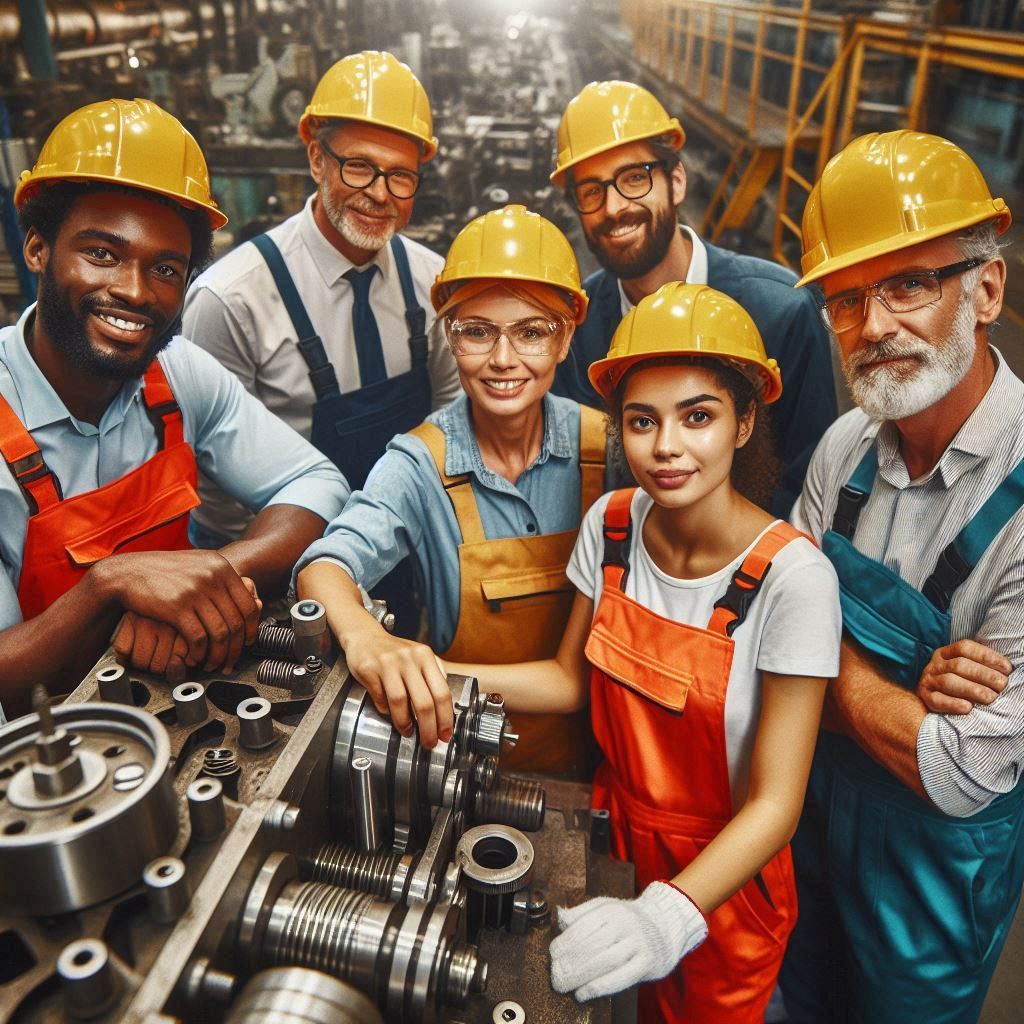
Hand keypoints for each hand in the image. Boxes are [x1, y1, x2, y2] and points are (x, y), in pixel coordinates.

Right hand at [111, 579, 262, 680]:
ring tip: (214, 664)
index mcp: (221, 567)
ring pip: (221, 633)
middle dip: (237, 648)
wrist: (129, 572)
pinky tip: (196, 658)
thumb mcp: (198, 565)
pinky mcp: (177, 607)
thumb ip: (220, 579)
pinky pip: (199, 638)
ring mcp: (195, 592)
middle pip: (237, 622)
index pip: (249, 604)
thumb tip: (248, 597)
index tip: (247, 642)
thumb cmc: (163, 572)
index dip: (251, 628)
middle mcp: (213, 578)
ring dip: (219, 655)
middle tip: (232, 661)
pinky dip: (200, 653)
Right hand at [342, 625, 453, 747]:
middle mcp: (409, 658)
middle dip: (428, 728)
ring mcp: (388, 663)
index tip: (445, 734)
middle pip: (424, 701)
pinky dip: (386, 711)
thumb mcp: (419, 655)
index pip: (442, 692)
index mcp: (425, 656)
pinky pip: (380, 698)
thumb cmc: (394, 651)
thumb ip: (434, 675)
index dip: (445, 718)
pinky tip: (390, 715)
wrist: (365, 636)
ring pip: (400, 702)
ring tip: (408, 732)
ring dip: (405, 722)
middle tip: (429, 741)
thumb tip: (445, 705)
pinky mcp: (370, 670)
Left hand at [549, 881, 707, 1000]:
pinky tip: (583, 993)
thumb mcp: (605, 906)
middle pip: (593, 944)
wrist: (665, 924)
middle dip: (569, 962)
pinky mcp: (647, 963)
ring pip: (606, 961)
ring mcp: (637, 944)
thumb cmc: (628, 918)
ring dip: (581, 976)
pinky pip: (622, 977)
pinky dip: (600, 987)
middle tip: (554, 975)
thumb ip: (581, 913)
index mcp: (610, 910)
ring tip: (563, 985)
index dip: (565, 942)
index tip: (552, 955)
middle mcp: (624, 924)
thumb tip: (559, 916)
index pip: (583, 925)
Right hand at [917, 640, 1011, 714]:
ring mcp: (928, 681)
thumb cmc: (957, 684)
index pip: (964, 648)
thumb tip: (1005, 668)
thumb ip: (978, 665)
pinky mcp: (924, 698)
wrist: (930, 700)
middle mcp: (935, 665)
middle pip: (958, 665)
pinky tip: (968, 708)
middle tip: (1002, 684)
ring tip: (990, 698)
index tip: (1006, 668)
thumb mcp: (962, 669)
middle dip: (983, 675)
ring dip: (972, 689)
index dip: (986, 656)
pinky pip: (937, 700)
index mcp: (945, 653)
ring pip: (948, 682)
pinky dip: (953, 704)